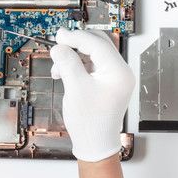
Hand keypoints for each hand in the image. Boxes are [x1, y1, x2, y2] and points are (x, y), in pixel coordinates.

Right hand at [50, 28, 134, 161]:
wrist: (93, 142)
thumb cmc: (89, 122)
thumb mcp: (75, 89)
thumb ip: (67, 63)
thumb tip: (58, 46)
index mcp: (118, 73)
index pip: (97, 44)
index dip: (76, 37)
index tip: (59, 36)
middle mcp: (119, 71)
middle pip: (97, 44)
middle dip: (75, 44)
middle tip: (58, 44)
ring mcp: (112, 75)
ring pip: (91, 52)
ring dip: (72, 55)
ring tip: (58, 67)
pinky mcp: (104, 80)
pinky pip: (89, 63)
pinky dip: (74, 64)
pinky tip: (62, 72)